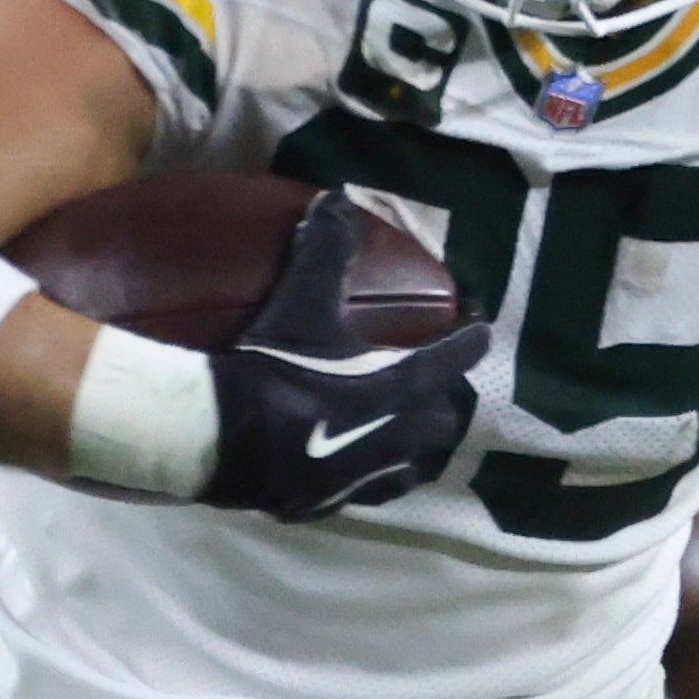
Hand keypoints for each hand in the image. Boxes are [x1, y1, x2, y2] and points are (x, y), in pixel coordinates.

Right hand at [203, 191, 488, 519]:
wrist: (221, 437)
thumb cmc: (273, 365)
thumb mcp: (302, 300)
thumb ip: (325, 248)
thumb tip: (338, 197)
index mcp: (403, 385)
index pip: (458, 356)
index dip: (471, 337)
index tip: (478, 325)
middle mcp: (399, 435)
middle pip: (444, 419)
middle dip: (444, 398)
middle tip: (432, 379)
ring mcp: (369, 474)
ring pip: (414, 463)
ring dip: (415, 443)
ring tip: (402, 426)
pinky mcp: (334, 502)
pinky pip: (370, 489)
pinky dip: (373, 475)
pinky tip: (359, 465)